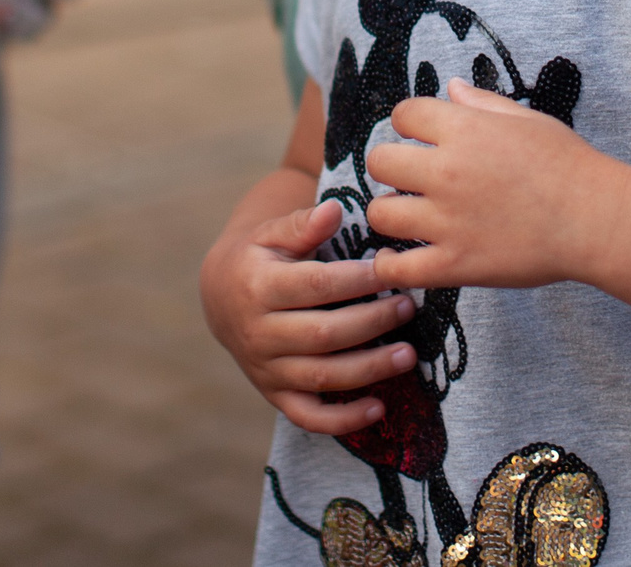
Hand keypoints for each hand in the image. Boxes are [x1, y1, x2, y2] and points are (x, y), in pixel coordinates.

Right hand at [199, 196, 419, 434]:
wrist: (221, 296)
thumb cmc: (258, 257)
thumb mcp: (272, 233)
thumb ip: (303, 224)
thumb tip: (334, 210)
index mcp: (257, 287)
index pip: (314, 286)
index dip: (357, 280)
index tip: (392, 268)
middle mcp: (258, 333)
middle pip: (322, 335)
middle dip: (372, 323)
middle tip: (409, 307)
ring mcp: (265, 369)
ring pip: (321, 377)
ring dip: (369, 369)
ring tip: (408, 354)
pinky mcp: (274, 394)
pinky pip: (309, 417)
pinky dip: (343, 421)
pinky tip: (379, 409)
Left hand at [365, 82, 620, 291]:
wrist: (595, 219)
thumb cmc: (568, 165)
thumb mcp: (526, 120)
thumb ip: (482, 103)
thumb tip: (452, 87)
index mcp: (463, 130)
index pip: (403, 114)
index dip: (409, 124)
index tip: (421, 138)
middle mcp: (447, 171)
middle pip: (379, 161)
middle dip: (390, 166)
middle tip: (409, 178)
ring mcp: (447, 220)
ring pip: (380, 213)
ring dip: (389, 213)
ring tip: (407, 217)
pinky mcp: (455, 264)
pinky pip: (398, 269)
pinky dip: (388, 265)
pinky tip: (394, 259)